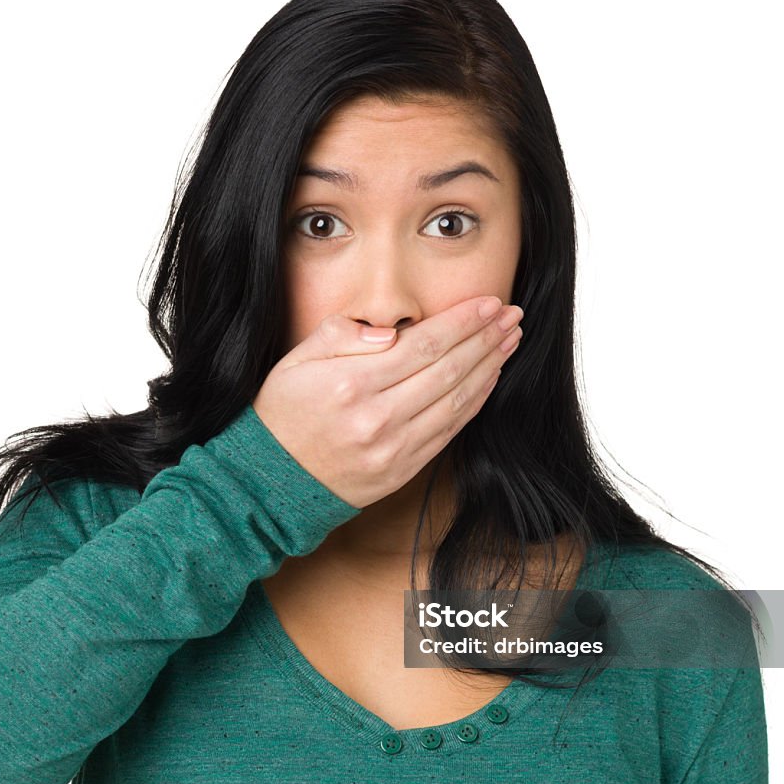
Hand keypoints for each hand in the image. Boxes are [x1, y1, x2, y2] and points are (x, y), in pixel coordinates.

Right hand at [252, 296, 523, 507]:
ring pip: (456, 401)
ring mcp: (394, 448)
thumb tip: (391, 330)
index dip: (462, 322)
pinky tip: (489, 378)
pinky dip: (475, 402)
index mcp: (352, 384)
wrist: (272, 480)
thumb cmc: (284, 413)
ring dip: (490, 368)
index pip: (423, 345)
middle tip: (512, 316)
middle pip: (448, 371)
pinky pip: (449, 431)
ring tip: (510, 341)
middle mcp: (377, 418)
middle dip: (486, 339)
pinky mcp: (403, 470)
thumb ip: (341, 334)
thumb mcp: (296, 361)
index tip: (489, 303)